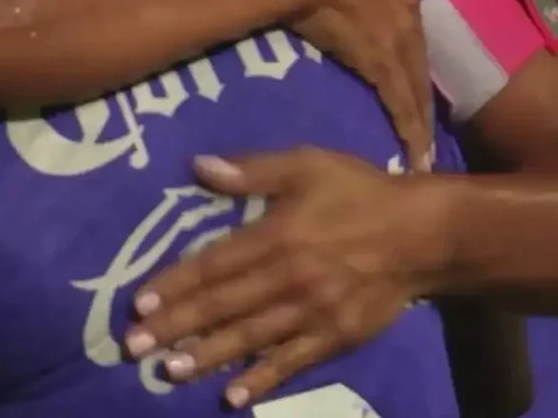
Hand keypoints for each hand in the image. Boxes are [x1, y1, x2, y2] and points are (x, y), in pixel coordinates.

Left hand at [124, 150, 447, 409]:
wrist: (422, 233)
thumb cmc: (358, 191)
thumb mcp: (307, 163)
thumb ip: (254, 170)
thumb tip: (200, 167)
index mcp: (278, 235)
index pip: (216, 264)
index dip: (176, 284)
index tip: (140, 303)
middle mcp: (289, 278)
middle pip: (225, 305)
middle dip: (177, 327)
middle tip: (134, 348)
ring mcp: (313, 313)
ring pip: (251, 338)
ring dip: (208, 356)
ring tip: (169, 371)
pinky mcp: (335, 337)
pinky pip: (292, 362)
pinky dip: (262, 379)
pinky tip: (232, 396)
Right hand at [291, 0, 432, 167]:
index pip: (398, 1)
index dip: (397, 27)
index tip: (395, 49)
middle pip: (413, 41)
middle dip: (415, 74)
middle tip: (417, 106)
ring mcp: (395, 29)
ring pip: (412, 74)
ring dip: (417, 108)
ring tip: (420, 141)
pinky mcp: (382, 61)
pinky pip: (399, 98)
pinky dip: (408, 126)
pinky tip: (414, 152)